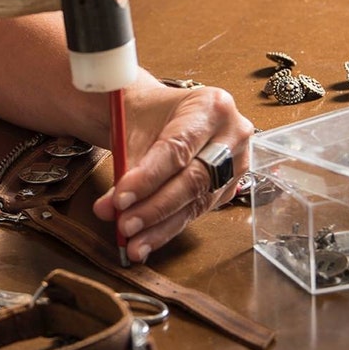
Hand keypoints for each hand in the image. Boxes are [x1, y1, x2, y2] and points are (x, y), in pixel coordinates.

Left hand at [93, 83, 252, 263]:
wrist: (161, 116)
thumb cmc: (149, 115)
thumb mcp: (134, 127)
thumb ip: (125, 167)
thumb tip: (112, 209)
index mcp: (212, 106)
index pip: (178, 149)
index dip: (148, 178)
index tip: (120, 199)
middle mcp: (232, 134)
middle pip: (194, 180)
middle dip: (154, 207)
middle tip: (125, 225)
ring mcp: (236, 163)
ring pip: (197, 202)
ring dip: (160, 226)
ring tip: (132, 242)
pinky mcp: (228, 188)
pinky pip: (197, 212)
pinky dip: (168, 228)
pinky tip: (146, 240)